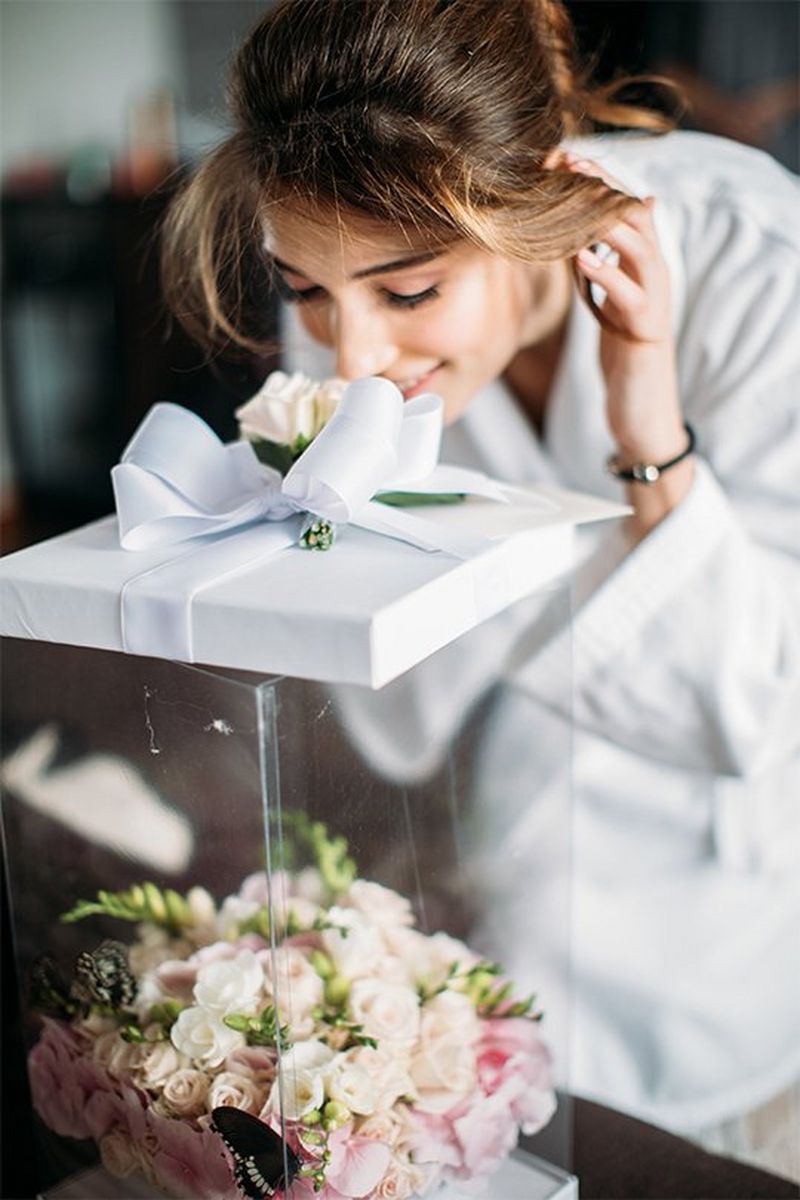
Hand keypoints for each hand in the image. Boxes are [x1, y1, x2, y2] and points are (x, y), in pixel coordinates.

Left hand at [564, 153, 694, 535]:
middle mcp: (656, 275)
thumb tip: (576, 236)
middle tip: (567, 161)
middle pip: (634, 214)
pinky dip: (606, 274)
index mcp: (643, 264)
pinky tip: (580, 259)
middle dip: (602, 186)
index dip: (598, 181)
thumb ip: (598, 267)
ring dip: (606, 219)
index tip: (563, 157)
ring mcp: (655, 302)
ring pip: (639, 246)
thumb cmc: (622, 355)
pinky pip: (631, 296)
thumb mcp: (607, 303)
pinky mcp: (646, 332)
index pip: (625, 208)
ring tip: (574, 196)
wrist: (643, 410)